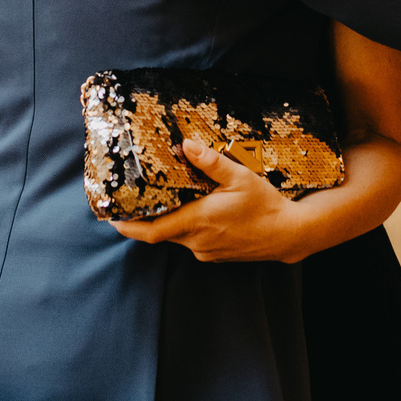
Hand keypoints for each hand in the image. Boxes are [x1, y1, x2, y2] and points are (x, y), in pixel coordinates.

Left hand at [111, 138, 305, 262]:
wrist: (289, 234)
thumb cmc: (266, 206)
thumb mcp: (240, 177)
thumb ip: (210, 162)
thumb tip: (186, 145)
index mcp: (198, 221)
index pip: (152, 231)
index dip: (128, 226)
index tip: (111, 218)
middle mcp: (197, 241)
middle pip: (161, 232)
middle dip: (145, 219)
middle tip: (132, 201)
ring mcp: (206, 251)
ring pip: (177, 236)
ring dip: (169, 221)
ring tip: (166, 200)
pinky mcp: (215, 255)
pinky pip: (192, 241)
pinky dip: (186, 227)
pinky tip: (195, 211)